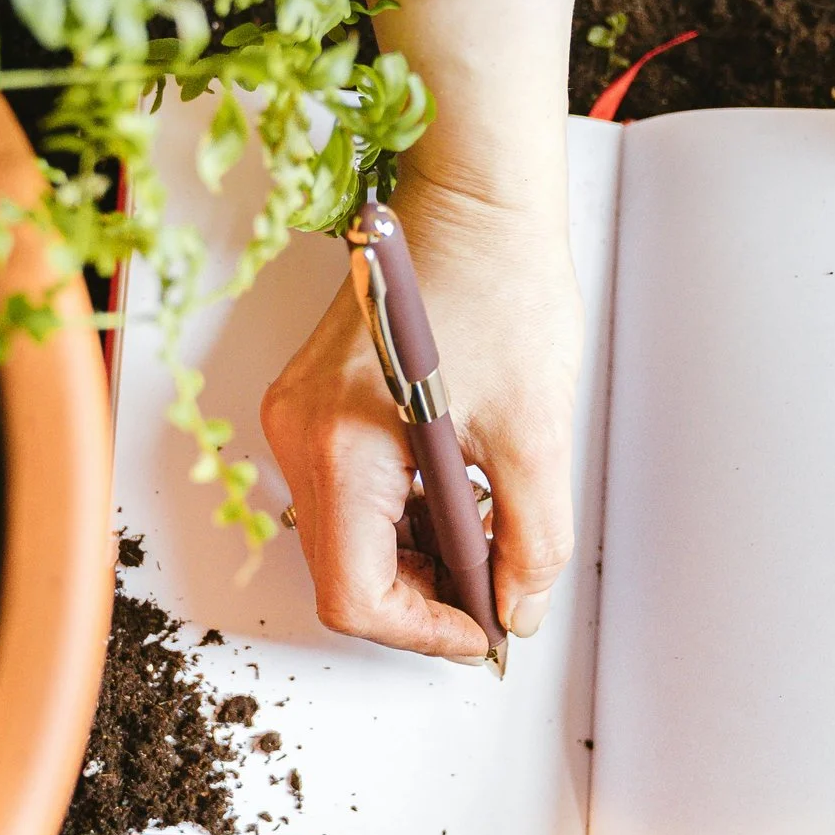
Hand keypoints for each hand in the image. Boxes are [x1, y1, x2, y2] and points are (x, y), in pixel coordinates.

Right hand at [262, 172, 580, 658]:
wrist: (476, 203)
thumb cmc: (498, 286)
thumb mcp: (536, 432)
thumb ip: (531, 538)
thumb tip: (518, 608)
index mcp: (341, 444)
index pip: (355, 594)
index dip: (424, 631)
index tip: (483, 632)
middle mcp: (298, 434)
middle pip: (344, 571)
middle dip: (423, 597)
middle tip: (497, 593)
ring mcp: (299, 418)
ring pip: (346, 537)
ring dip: (416, 556)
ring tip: (489, 535)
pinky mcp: (316, 405)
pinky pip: (348, 492)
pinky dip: (402, 515)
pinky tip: (459, 498)